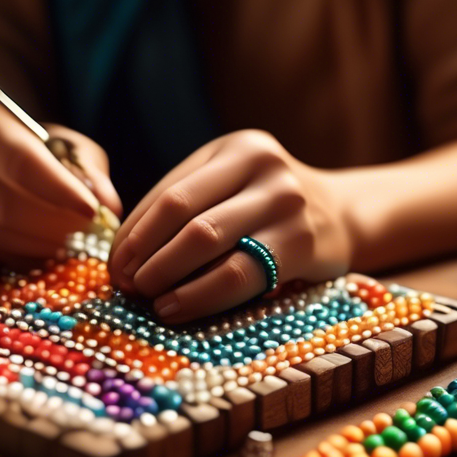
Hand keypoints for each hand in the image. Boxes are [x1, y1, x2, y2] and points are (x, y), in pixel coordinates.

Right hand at [0, 97, 121, 267]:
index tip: (91, 211)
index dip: (60, 192)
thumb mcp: (63, 146)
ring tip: (67, 243)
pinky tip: (44, 252)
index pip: (24, 164)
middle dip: (54, 225)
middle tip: (83, 232)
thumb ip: (89, 172)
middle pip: (9, 206)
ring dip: (40, 245)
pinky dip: (22, 256)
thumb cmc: (28, 148)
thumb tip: (109, 206)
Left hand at [108, 130, 351, 323]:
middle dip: (145, 256)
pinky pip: (239, 275)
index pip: (170, 194)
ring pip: (209, 243)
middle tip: (126, 286)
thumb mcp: (231, 183)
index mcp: (238, 148)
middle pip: (185, 217)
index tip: (114, 266)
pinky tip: (176, 308)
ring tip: (147, 299)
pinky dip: (200, 296)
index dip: (134, 234)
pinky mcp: (302, 243)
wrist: (342, 216)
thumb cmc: (265, 205)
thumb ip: (184, 202)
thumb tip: (122, 252)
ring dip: (167, 276)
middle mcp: (265, 167)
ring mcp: (287, 203)